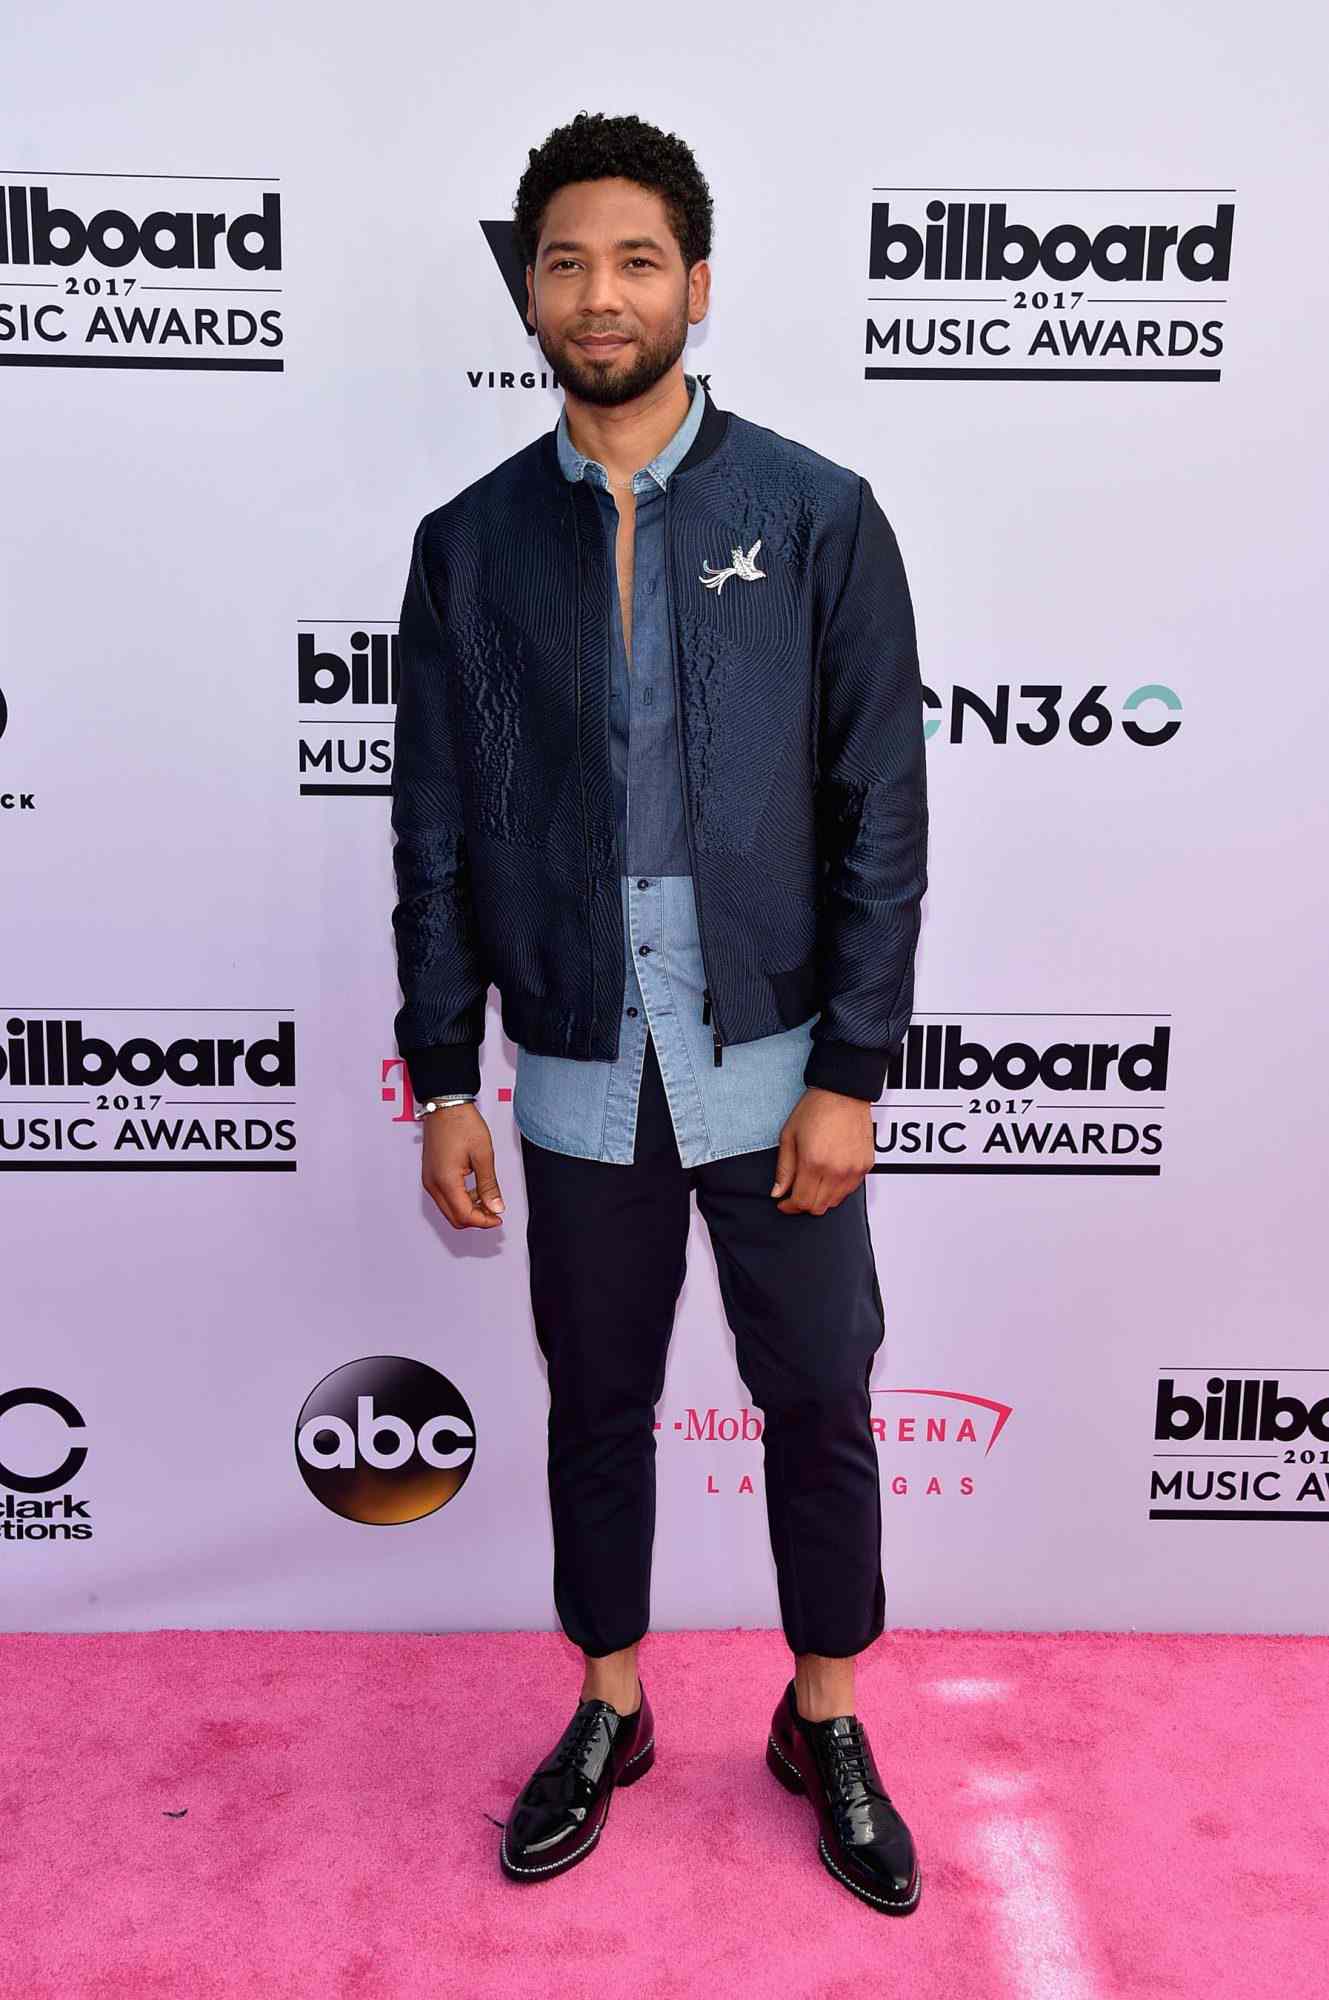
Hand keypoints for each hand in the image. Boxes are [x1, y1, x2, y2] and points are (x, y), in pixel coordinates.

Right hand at [420, 1103, 505, 1228]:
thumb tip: (496, 1207)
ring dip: (468, 1210)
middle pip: (454, 1218)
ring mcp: (429, 1180)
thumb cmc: (462, 1123)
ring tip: (487, 1199)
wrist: (445, 1105)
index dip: (484, 1221)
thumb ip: (489, 1185)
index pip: (464, 1215)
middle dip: (476, 1219)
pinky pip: (444, 1197)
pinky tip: (475, 1190)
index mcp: (446, 1181)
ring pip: (448, 1209)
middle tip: (495, 1211)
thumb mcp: (483, 1155)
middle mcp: (433, 1184)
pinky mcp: (430, 1175)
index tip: (498, 1218)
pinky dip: (460, 1200)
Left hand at [769, 1087, 874, 1213]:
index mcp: (814, 1163)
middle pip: (818, 1207)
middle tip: (795, 1192)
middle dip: (803, 1203)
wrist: (843, 1093)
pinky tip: (828, 1175)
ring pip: (835, 1202)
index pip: (801, 1202)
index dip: (789, 1206)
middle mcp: (836, 1171)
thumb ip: (784, 1168)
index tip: (783, 1202)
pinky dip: (837, 1190)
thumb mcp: (789, 1136)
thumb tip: (777, 1192)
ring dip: (820, 1198)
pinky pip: (849, 1190)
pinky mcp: (865, 1166)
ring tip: (812, 1182)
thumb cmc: (814, 1109)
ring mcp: (853, 1170)